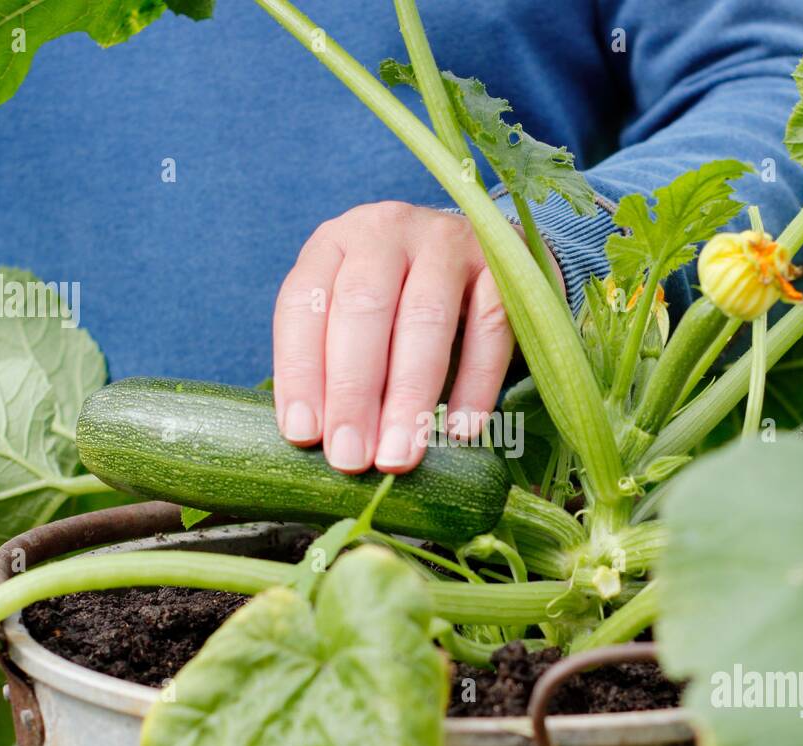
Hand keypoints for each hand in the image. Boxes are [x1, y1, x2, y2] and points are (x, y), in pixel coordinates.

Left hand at [272, 201, 559, 473]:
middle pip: (362, 307)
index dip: (300, 372)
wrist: (487, 260)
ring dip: (409, 396)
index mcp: (334, 244)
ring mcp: (447, 240)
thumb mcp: (358, 319)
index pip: (303, 304)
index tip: (304, 436)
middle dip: (353, 390)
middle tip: (351, 458)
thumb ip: (335, 364)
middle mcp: (386, 230)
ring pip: (424, 317)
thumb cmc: (403, 307)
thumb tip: (316, 445)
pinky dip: (476, 383)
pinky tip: (461, 430)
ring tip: (399, 456)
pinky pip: (488, 326)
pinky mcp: (502, 261)